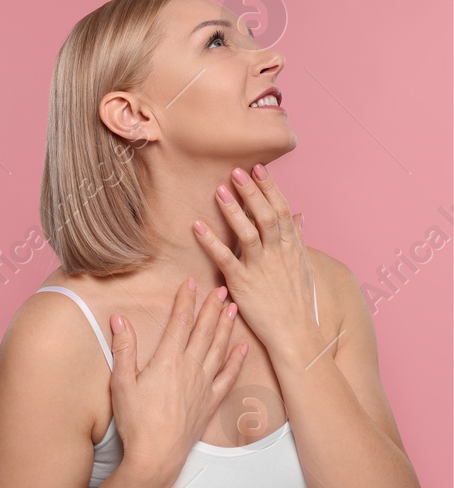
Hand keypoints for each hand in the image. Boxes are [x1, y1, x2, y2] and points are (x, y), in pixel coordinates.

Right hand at [108, 278, 246, 478]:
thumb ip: (124, 348)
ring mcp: (204, 384)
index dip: (185, 301)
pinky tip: (242, 348)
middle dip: (212, 308)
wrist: (156, 454)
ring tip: (233, 309)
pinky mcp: (210, 401)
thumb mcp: (121, 382)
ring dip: (226, 327)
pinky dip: (237, 360)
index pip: (179, 322)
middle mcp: (190, 368)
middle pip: (204, 331)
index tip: (190, 284)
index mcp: (167, 360)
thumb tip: (119, 319)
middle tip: (221, 289)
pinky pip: (228, 376)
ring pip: (219, 348)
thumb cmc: (136, 420)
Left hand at [194, 164, 322, 355]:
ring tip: (219, 190)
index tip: (259, 168)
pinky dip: (210, 241)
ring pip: (248, 233)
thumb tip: (300, 215)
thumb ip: (298, 238)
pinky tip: (197, 226)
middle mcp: (279, 254)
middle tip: (237, 170)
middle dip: (252, 192)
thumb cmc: (298, 300)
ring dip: (234, 210)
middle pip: (266, 216)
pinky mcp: (243, 283)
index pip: (282, 210)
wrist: (296, 333)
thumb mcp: (303, 266)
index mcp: (292, 248)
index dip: (270, 188)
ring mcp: (261, 268)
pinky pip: (225, 259)